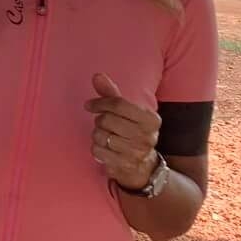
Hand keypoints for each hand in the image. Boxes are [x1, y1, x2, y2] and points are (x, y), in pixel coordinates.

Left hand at [86, 72, 161, 189]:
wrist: (143, 165)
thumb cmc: (131, 132)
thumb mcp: (126, 112)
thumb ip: (111, 93)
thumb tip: (97, 75)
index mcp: (151, 119)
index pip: (118, 104)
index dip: (100, 102)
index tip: (89, 105)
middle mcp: (147, 135)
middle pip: (106, 119)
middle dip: (99, 120)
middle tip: (103, 124)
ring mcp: (136, 152)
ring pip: (99, 135)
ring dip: (97, 135)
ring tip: (106, 137)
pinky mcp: (124, 165)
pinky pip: (97, 150)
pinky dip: (96, 148)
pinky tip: (105, 148)